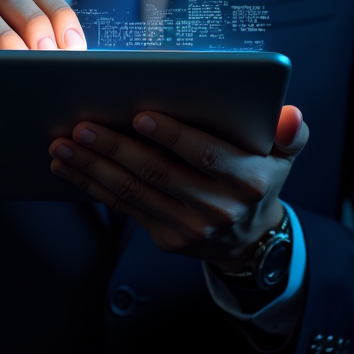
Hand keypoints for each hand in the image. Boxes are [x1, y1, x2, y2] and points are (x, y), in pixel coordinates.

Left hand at [48, 105, 307, 270]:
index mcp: (247, 178)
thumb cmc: (261, 176)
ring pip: (134, 191)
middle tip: (82, 125)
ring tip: (63, 144)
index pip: (205, 154)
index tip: (140, 114)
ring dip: (93, 167)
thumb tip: (289, 114)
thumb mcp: (285, 154)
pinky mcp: (165, 237)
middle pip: (158, 173)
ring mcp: (189, 225)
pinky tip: (69, 167)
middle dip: (116, 148)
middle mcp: (217, 205)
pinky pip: (124, 207)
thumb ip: (291, 132)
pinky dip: (93, 186)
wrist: (251, 239)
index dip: (172, 135)